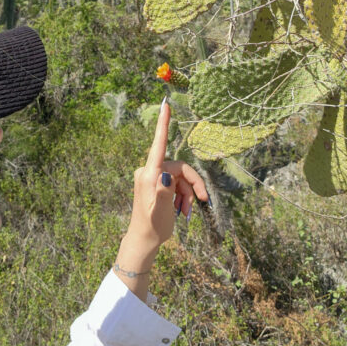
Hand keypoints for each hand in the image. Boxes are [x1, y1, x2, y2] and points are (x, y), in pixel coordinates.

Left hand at [127, 98, 209, 251]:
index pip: (158, 145)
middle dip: (192, 183)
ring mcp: (153, 177)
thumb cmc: (152, 226)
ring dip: (187, 192)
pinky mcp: (156, 184)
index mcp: (150, 174)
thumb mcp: (161, 211)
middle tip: (202, 200)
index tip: (165, 105)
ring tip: (187, 210)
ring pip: (179, 177)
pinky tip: (181, 209)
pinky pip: (175, 183)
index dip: (163, 124)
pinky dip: (182, 194)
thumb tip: (166, 176)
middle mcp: (149, 172)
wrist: (144, 240)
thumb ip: (164, 192)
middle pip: (179, 168)